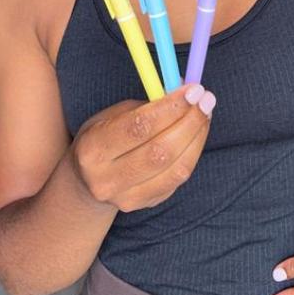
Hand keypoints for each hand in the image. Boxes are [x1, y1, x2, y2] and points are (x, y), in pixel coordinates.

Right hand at [71, 83, 213, 211]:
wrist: (88, 182)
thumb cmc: (104, 138)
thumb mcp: (113, 116)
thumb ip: (147, 105)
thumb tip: (185, 90)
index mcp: (93, 149)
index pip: (138, 127)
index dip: (170, 107)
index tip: (193, 90)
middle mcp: (106, 179)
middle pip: (160, 151)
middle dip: (190, 122)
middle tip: (206, 99)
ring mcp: (127, 197)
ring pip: (176, 169)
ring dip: (197, 137)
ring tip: (205, 114)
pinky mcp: (146, 205)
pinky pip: (179, 178)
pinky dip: (193, 152)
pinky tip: (197, 134)